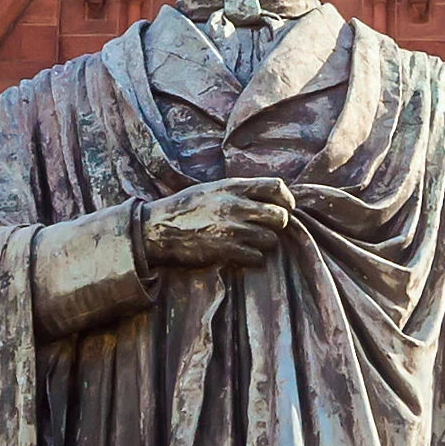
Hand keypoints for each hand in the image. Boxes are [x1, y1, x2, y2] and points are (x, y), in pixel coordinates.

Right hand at [137, 178, 294, 268]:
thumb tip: (269, 196)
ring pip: (270, 239)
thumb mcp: (212, 189)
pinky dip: (253, 259)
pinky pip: (256, 258)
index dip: (287, 199)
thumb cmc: (185, 208)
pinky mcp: (225, 250)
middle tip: (267, 229)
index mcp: (232, 187)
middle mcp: (235, 206)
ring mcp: (231, 229)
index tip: (286, 208)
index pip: (276, 186)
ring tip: (251, 243)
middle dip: (278, 225)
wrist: (158, 229)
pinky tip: (242, 255)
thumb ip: (239, 191)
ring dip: (265, 244)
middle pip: (280, 216)